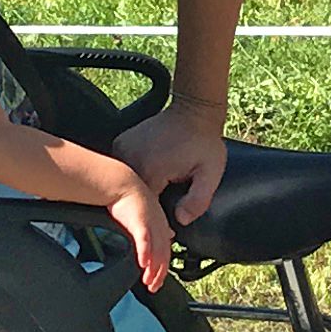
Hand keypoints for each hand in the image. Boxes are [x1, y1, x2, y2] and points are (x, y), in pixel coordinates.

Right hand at [98, 173, 174, 292]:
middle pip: (163, 254)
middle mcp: (159, 224)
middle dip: (160, 273)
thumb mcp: (146, 212)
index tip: (157, 279)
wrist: (118, 181)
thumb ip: (154, 226)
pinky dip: (145, 253)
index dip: (163, 266)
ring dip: (153, 269)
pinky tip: (142, 264)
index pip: (166, 249)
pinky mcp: (139, 221)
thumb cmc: (128, 197)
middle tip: (153, 287)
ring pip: (156, 250)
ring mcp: (150, 223)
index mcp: (160, 223)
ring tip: (148, 282)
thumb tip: (167, 236)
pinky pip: (144, 240)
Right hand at [117, 103, 230, 223]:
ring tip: (159, 184)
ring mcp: (122, 149)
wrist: (192, 111)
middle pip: (133, 195)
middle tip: (168, 196)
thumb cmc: (203, 143)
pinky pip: (122, 169)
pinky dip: (132, 175)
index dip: (158, 216)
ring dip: (137, 188)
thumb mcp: (210, 173)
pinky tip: (148, 172)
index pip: (145, 208)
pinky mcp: (120, 143)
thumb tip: (181, 220)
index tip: (171, 216)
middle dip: (148, 202)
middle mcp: (131, 159)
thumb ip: (198, 200)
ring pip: (125, 183)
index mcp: (151, 170)